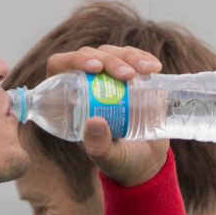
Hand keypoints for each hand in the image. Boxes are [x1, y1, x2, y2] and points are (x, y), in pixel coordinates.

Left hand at [46, 44, 168, 187]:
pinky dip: (144, 58)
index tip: (96, 68)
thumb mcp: (109, 159)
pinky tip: (155, 68)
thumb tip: (94, 121)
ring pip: (112, 53)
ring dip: (129, 57)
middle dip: (110, 60)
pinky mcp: (130, 76)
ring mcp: (108, 78)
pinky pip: (133, 57)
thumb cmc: (120, 162)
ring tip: (147, 72)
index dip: (74, 60)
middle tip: (127, 76)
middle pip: (90, 55)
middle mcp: (86, 85)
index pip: (60, 67)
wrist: (146, 162)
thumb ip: (99, 147)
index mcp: (71, 102)